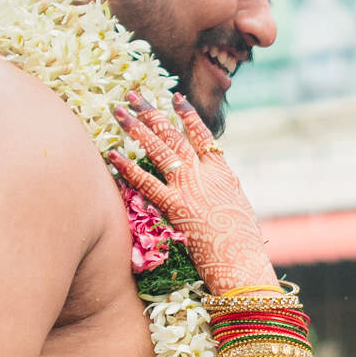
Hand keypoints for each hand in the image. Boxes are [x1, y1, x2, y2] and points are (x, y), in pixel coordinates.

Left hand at [106, 91, 277, 292]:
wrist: (242, 261)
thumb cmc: (243, 243)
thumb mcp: (237, 207)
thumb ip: (223, 190)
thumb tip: (216, 184)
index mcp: (222, 171)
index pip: (202, 134)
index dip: (187, 114)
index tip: (174, 97)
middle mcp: (203, 173)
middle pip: (173, 135)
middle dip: (152, 112)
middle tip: (134, 95)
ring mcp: (188, 188)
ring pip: (158, 149)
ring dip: (136, 128)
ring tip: (119, 111)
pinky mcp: (174, 206)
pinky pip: (146, 182)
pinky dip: (128, 166)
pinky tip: (113, 154)